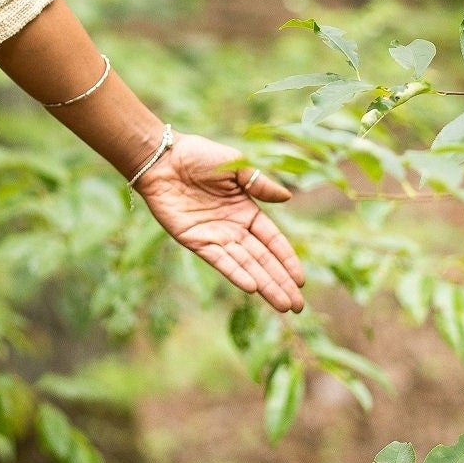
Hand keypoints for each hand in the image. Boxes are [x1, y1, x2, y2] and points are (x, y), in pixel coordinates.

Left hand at [135, 133, 304, 312]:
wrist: (162, 158)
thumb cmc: (198, 155)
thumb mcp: (235, 165)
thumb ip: (259, 183)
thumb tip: (288, 197)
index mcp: (246, 210)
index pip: (272, 240)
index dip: (287, 259)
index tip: (301, 280)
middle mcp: (233, 227)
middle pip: (262, 260)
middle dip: (281, 282)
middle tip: (298, 306)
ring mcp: (214, 236)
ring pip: (245, 265)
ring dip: (264, 285)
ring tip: (282, 305)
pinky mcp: (195, 240)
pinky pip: (219, 260)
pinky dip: (235, 273)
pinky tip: (252, 287)